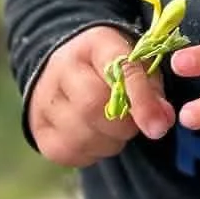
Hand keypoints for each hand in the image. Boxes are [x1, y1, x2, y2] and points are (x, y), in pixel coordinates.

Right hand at [27, 25, 174, 167]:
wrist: (64, 70)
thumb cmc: (110, 69)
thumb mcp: (137, 65)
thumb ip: (153, 89)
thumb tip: (161, 121)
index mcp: (95, 44)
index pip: (119, 69)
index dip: (141, 100)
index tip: (159, 126)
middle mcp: (62, 67)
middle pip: (93, 106)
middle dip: (123, 126)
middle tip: (132, 125)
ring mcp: (44, 98)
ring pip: (81, 135)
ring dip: (109, 142)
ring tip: (114, 130)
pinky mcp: (38, 128)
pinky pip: (69, 152)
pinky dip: (91, 153)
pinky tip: (96, 138)